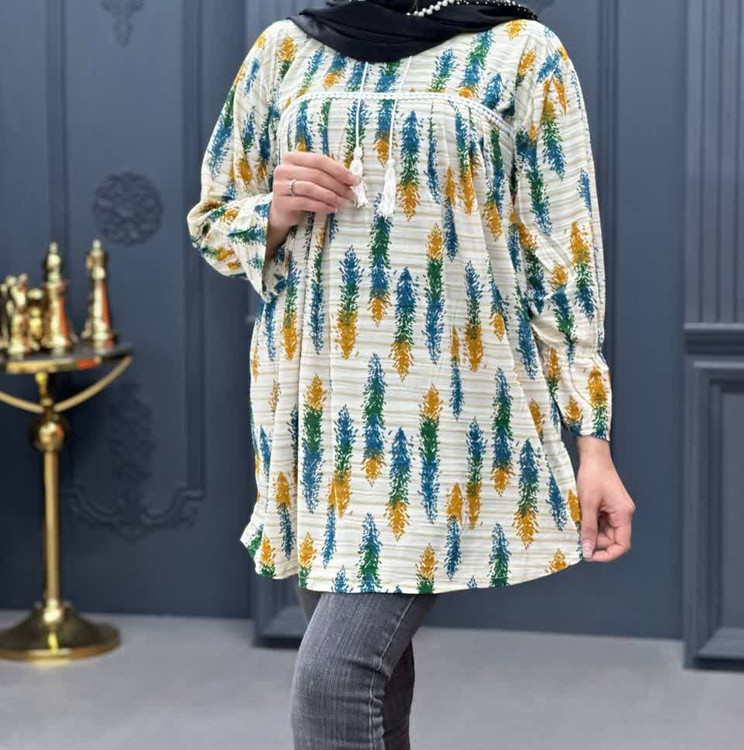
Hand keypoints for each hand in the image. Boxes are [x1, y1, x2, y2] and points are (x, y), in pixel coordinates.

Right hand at [267, 152, 359, 253]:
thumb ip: (327, 174)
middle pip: (316, 174)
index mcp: (293, 158)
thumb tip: (353, 178)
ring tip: (342, 202)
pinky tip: (331, 209)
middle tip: (351, 194)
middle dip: (337, 185)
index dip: (339, 170)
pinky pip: (305, 202)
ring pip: (311, 188)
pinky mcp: (281, 202)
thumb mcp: (312, 179)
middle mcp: (284, 169)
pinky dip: (322, 206)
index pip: (319, 160)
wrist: (282, 211)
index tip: (354, 180)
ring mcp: (280, 185)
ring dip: (330, 196)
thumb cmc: (301, 192)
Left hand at [575, 436, 634, 561]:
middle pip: (611, 539)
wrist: (593, 456)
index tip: (589, 556)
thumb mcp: (587, 504)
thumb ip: (587, 528)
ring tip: (577, 521)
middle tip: (576, 535)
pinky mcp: (609, 506)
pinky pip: (600, 521)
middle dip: (594, 540)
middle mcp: (623, 514)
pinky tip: (580, 515)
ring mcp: (616, 510)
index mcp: (623, 514)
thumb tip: (587, 550)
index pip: (622, 545)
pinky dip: (590, 522)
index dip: (607, 554)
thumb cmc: (592, 475)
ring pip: (604, 531)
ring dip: (590, 530)